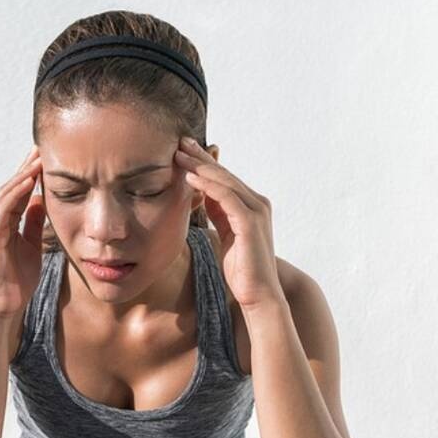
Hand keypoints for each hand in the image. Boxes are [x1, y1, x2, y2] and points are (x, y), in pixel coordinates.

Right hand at [0, 145, 46, 318]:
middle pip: (10, 187)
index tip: (45, 157)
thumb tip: (42, 200)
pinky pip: (3, 209)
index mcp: (4, 223)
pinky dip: (16, 193)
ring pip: (5, 194)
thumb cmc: (18, 280)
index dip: (30, 174)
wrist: (7, 305)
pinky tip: (30, 181)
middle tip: (40, 147)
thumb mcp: (33, 246)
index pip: (18, 192)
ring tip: (37, 158)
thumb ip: (34, 223)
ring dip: (22, 175)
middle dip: (25, 167)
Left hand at [174, 137, 285, 311]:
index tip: (182, 151)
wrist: (258, 294)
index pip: (223, 178)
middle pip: (223, 174)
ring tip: (179, 155)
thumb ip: (218, 215)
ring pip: (224, 181)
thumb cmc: (240, 269)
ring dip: (200, 166)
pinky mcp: (250, 222)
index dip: (203, 163)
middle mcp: (256, 203)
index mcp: (249, 206)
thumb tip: (202, 198)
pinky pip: (226, 197)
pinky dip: (208, 185)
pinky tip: (190, 177)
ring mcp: (255, 211)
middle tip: (179, 142)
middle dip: (200, 157)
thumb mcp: (225, 234)